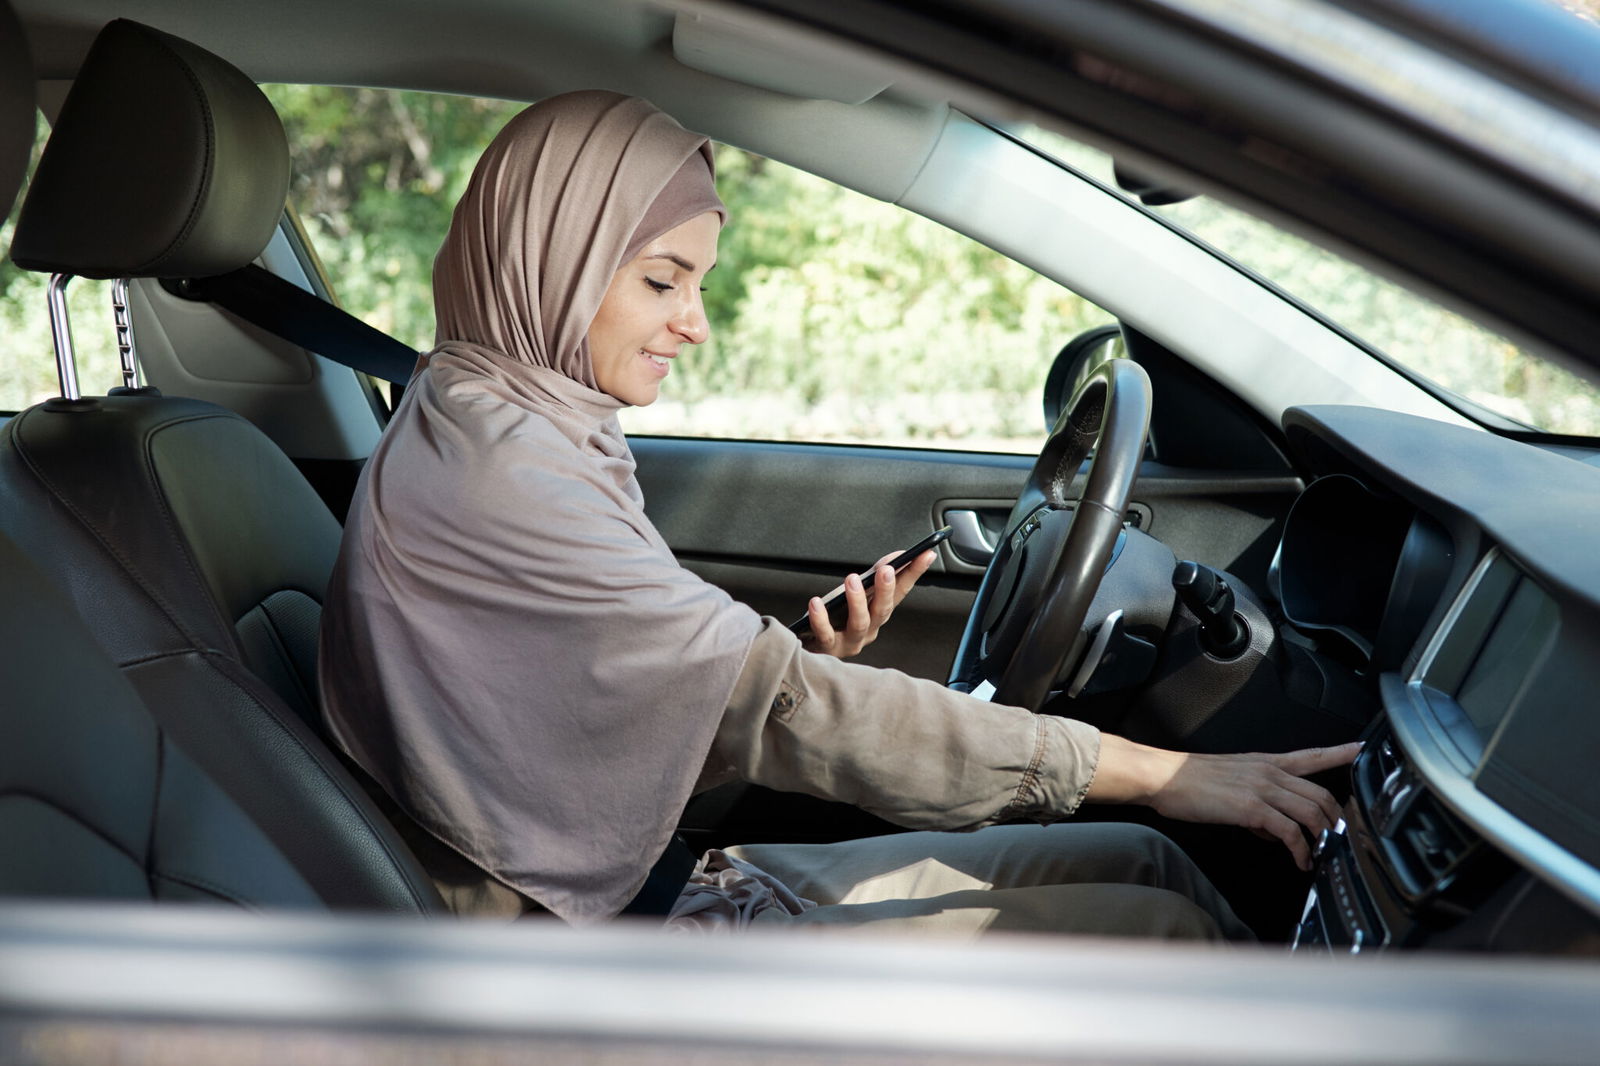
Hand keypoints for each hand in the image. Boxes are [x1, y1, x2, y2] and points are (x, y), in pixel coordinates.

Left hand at [802, 549, 936, 658]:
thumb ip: (874, 576)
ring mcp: (850, 641)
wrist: (807, 644)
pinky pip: (826, 635)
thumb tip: (897, 556)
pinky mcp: (828, 648)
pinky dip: (821, 619)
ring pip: (859, 624)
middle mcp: (869, 630)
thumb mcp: (855, 593)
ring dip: (857, 601)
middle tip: (887, 570)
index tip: (926, 554)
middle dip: (886, 590)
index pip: (901, 591)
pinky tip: (817, 603)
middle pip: (882, 611)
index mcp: (878, 614)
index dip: (914, 573)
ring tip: (852, 580)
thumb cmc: (834, 617)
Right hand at [1087, 736, 1360, 870]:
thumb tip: (1271, 831)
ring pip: (1312, 811)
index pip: (1311, 755)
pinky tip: (1300, 860)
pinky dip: (1301, 849)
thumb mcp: (1230, 783)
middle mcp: (1269, 771)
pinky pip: (1290, 831)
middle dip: (1336, 820)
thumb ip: (1257, 805)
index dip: (1340, 752)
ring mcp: (1262, 788)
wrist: (1162, 776)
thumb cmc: (1188, 780)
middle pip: (1321, 793)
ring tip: (1322, 855)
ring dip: (1323, 837)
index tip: (1360, 749)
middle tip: (1338, 840)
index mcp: (1265, 762)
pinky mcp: (1251, 807)